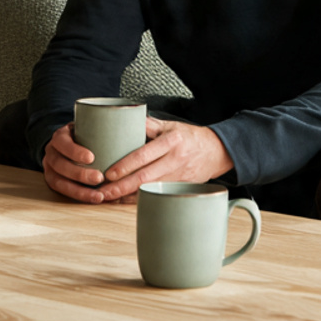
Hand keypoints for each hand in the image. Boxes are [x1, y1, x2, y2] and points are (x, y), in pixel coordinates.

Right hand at [42, 123, 111, 202]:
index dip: (74, 151)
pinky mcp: (53, 181)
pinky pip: (62, 192)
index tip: (91, 158)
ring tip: (98, 196)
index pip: (63, 143)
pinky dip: (78, 197)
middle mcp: (52, 153)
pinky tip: (93, 199)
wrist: (70, 144)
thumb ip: (100, 129)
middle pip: (60, 165)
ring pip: (59, 182)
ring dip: (79, 191)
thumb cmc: (85, 136)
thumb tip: (126, 125)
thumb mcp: (88, 128)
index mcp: (59, 137)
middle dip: (79, 174)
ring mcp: (50, 168)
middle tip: (99, 178)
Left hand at [94, 116, 232, 201]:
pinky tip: (126, 201)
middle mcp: (175, 160)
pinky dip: (140, 199)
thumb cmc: (190, 137)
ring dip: (128, 196)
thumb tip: (125, 119)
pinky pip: (158, 195)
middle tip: (103, 192)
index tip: (109, 173)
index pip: (144, 155)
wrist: (217, 151)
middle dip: (122, 187)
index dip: (126, 166)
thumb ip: (148, 124)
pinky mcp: (182, 188)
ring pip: (150, 189)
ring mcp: (179, 176)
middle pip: (145, 177)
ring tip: (109, 198)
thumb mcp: (171, 126)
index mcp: (171, 141)